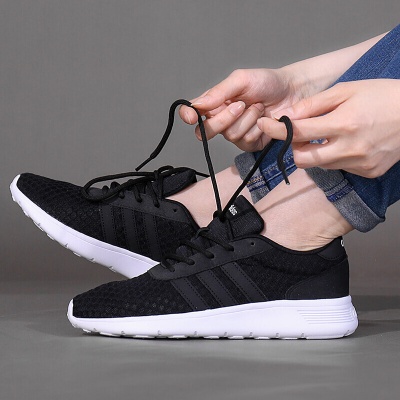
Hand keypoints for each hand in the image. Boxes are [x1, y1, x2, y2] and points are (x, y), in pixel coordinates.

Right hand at [179, 68, 305, 151]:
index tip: (192, 116)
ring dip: (248, 120)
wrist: (293, 93)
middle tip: (241, 105)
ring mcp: (234, 134)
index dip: (188, 116)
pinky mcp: (249, 144)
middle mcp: (221, 120)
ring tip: (259, 108)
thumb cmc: (267, 82)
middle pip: (206, 131)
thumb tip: (197, 105)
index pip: (191, 112)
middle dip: (224, 119)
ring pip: (229, 136)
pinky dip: (257, 129)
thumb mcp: (241, 80)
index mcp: (214, 103)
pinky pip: (245, 142)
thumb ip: (218, 92)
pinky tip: (264, 120)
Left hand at [258, 79, 399, 177]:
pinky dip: (335, 157)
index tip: (264, 124)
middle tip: (300, 134)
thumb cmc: (383, 96)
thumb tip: (288, 116)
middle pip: (302, 159)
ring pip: (320, 165)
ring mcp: (359, 164)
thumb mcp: (348, 90)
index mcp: (343, 124)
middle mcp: (349, 149)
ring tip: (330, 134)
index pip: (297, 132)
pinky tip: (348, 143)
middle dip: (294, 147)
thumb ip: (315, 104)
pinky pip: (339, 168)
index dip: (276, 129)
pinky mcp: (368, 172)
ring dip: (315, 152)